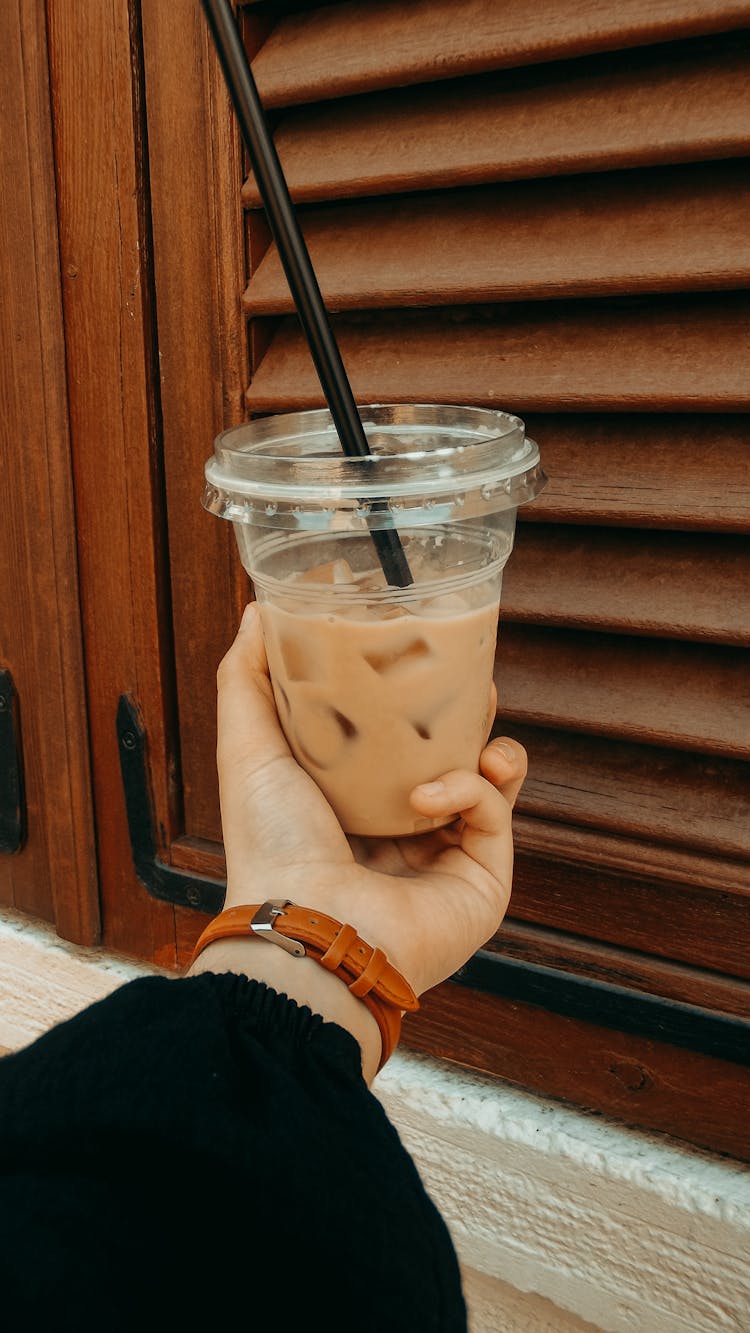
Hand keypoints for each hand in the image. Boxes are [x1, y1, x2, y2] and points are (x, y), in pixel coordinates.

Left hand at [216, 603, 526, 997]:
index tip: (419, 658)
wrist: (309, 928)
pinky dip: (468, 790)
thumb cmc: (273, 848)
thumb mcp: (248, 749)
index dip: (413, 703)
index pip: (396, 746)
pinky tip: (429, 795)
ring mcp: (446, 861)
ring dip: (488, 746)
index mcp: (351, 809)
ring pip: (489, 786)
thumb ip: (247, 678)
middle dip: (466, 717)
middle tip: (469, 678)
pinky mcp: (483, 881)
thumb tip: (258, 612)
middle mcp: (402, 837)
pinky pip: (492, 813)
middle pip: (451, 761)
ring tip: (473, 722)